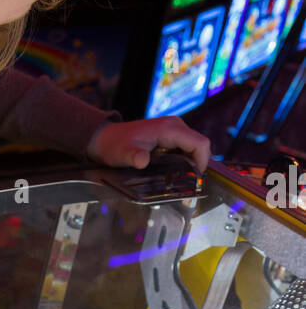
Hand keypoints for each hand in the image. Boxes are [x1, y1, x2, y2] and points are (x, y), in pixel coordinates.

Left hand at [86, 117, 210, 172]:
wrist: (106, 137)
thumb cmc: (114, 145)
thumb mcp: (123, 154)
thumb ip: (134, 157)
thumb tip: (142, 160)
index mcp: (169, 129)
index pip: (199, 143)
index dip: (203, 161)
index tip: (196, 179)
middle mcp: (175, 125)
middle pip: (200, 144)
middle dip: (199, 163)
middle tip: (190, 183)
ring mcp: (173, 128)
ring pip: (194, 145)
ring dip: (193, 162)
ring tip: (183, 179)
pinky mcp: (170, 134)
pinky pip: (186, 146)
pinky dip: (186, 159)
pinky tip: (177, 171)